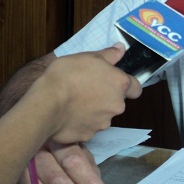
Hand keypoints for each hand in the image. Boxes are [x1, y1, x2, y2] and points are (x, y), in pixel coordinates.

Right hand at [10, 45, 141, 183]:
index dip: (127, 85)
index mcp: (120, 84)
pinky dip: (81, 122)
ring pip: (103, 115)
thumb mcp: (88, 56)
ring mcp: (103, 122)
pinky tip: (68, 114)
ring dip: (94, 110)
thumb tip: (122, 48)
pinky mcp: (89, 135)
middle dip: (106, 97)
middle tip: (86, 88)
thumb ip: (109, 55)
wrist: (47, 103)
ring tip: (74, 101)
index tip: (114, 82)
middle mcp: (117, 105)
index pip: (136, 88)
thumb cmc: (68, 75)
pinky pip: (88, 127)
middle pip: (117, 102)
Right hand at [11, 141, 106, 183]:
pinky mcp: (11, 180)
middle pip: (56, 180)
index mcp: (56, 137)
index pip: (73, 161)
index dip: (88, 182)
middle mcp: (35, 149)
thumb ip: (88, 166)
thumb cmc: (59, 145)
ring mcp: (19, 165)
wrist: (29, 137)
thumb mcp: (77, 147)